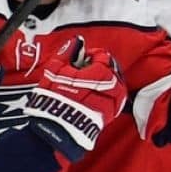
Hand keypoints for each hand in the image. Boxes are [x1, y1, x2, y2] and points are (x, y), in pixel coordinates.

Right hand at [23, 37, 127, 160]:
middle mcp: (113, 86)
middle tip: (82, 72)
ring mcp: (115, 101)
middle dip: (98, 68)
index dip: (90, 55)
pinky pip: (114, 99)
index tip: (80, 59)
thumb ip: (67, 53)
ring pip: (114, 84)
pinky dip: (105, 95)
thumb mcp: (55, 71)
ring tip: (86, 85)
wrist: (58, 129)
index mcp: (102, 72)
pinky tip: (91, 97)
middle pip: (111, 70)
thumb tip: (75, 42)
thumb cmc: (55, 100)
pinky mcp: (112, 114)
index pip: (103, 56)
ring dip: (103, 82)